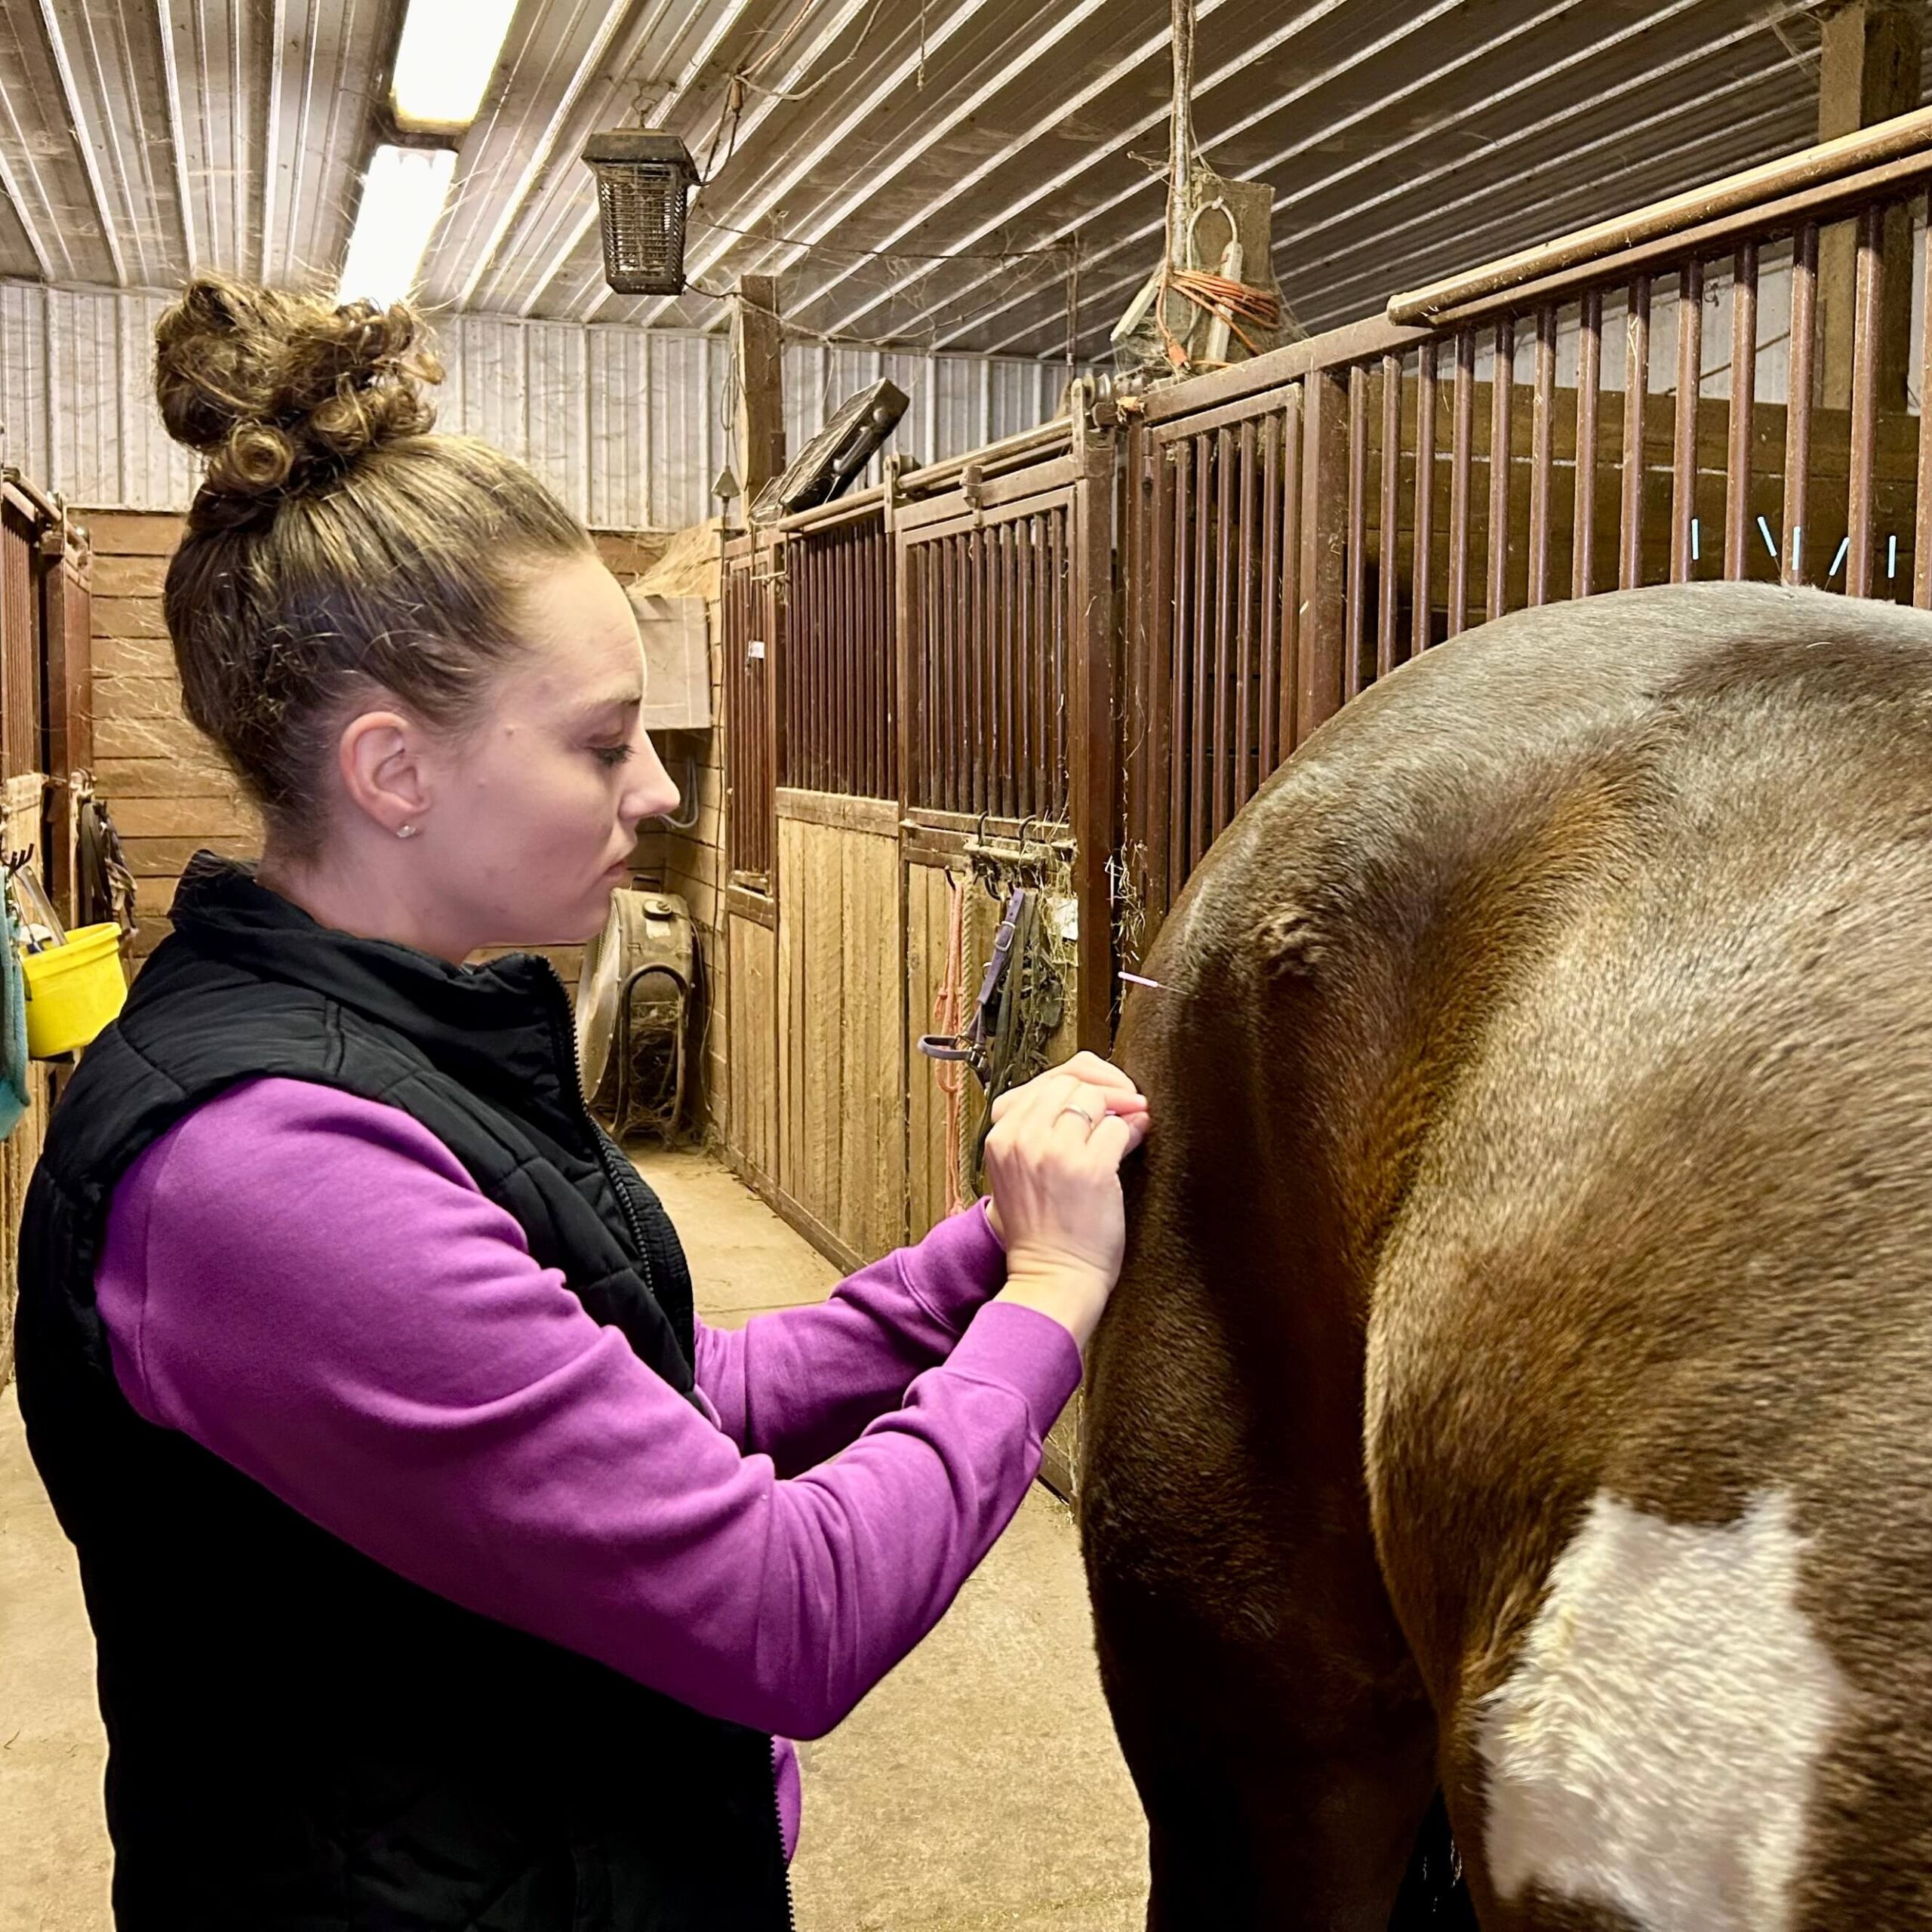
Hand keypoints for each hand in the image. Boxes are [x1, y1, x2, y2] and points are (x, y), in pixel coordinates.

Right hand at [981, 1053, 1146, 1247]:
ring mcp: (1055, 1152)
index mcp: (1001, 1136)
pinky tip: (1134, 1143)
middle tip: (1124, 1107)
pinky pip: (1120, 1127)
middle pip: (1071, 1083)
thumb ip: (1041, 1130)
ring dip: (1117, 1113)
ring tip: (1127, 1129)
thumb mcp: (1018, 1172)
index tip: (1101, 1099)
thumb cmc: (1040, 1231)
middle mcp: (1023, 1139)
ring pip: (1096, 1100)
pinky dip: (1133, 1133)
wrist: (1051, 1278)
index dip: (1080, 1085)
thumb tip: (1096, 1095)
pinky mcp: (1090, 1168)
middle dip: (1102, 1093)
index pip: (1044, 1082)